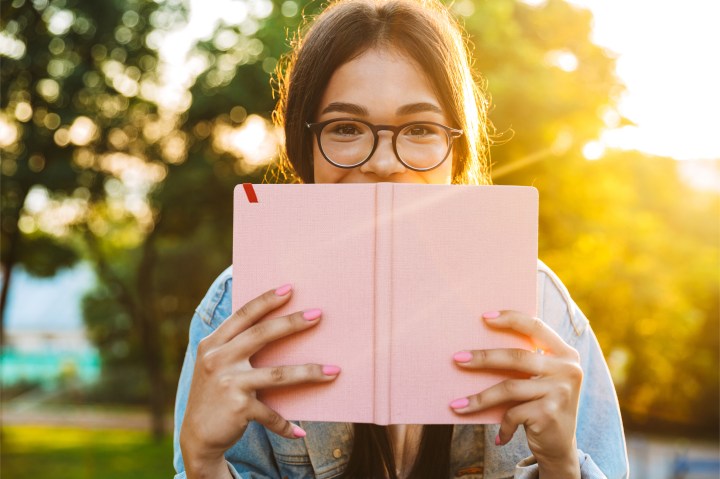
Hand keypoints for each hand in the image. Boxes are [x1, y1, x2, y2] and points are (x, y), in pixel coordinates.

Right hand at [180, 284, 339, 477]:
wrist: (196, 436)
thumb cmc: (216, 394)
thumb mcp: (217, 365)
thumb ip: (236, 345)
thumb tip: (278, 325)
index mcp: (213, 343)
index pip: (243, 315)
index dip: (266, 300)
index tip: (290, 288)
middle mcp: (217, 359)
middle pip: (261, 334)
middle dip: (292, 323)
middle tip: (318, 315)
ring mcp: (227, 383)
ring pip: (277, 374)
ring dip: (309, 372)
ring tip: (334, 371)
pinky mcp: (238, 408)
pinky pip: (271, 413)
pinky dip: (285, 424)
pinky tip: (300, 432)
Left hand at [450, 310, 582, 477]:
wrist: (560, 448)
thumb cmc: (540, 405)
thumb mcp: (540, 379)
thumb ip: (526, 361)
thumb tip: (478, 346)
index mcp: (565, 354)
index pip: (536, 327)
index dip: (511, 318)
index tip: (484, 317)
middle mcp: (568, 370)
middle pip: (517, 357)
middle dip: (483, 358)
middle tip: (457, 359)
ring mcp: (560, 392)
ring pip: (509, 388)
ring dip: (479, 399)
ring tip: (456, 405)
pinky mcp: (549, 414)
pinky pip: (512, 414)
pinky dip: (502, 426)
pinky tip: (498, 438)